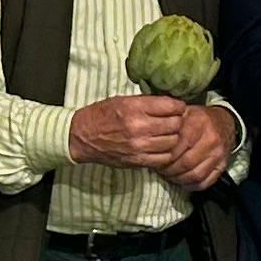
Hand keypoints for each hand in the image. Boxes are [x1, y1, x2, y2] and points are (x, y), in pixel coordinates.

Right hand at [69, 95, 188, 171]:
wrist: (82, 137)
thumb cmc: (103, 115)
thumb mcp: (123, 100)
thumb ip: (147, 101)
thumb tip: (171, 103)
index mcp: (134, 107)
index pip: (172, 106)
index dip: (178, 106)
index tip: (177, 107)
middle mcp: (138, 127)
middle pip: (175, 125)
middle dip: (178, 121)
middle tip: (174, 120)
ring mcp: (139, 146)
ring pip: (173, 142)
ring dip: (173, 137)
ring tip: (168, 134)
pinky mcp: (137, 161)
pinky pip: (164, 158)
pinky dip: (166, 152)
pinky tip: (161, 147)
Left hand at [160, 101, 238, 194]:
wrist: (224, 122)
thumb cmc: (199, 119)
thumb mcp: (183, 113)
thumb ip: (169, 124)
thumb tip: (151, 139)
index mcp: (198, 123)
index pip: (178, 145)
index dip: (165, 155)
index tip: (156, 158)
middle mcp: (211, 139)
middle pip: (186, 162)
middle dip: (169, 170)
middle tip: (160, 169)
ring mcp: (218, 154)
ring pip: (195, 175)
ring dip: (178, 179)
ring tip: (169, 175)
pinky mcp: (222, 166)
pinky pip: (204, 182)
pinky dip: (190, 185)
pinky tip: (182, 180)